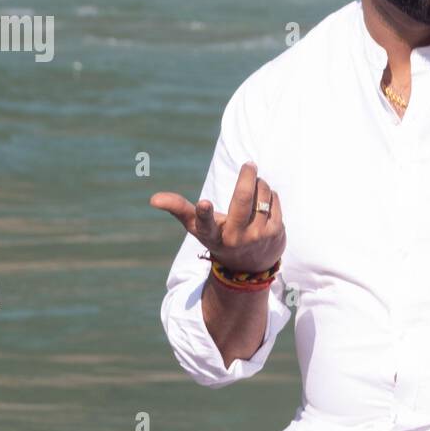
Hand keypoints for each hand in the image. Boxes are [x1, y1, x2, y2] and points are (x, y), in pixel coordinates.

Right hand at [149, 161, 285, 272]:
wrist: (250, 266)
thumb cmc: (218, 237)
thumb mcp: (198, 227)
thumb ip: (178, 209)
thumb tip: (153, 198)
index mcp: (212, 235)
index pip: (205, 224)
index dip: (203, 212)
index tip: (203, 203)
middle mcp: (235, 237)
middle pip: (242, 200)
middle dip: (246, 177)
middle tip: (249, 164)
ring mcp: (257, 236)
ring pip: (261, 195)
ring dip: (258, 183)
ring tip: (255, 185)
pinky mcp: (276, 232)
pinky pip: (273, 200)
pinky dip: (269, 194)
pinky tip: (265, 199)